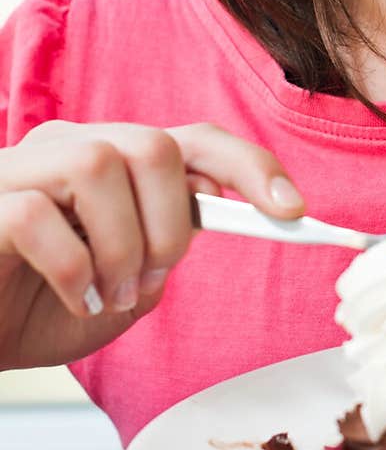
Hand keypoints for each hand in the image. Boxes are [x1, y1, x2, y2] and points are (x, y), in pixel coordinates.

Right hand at [0, 120, 305, 370]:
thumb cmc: (35, 309)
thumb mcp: (119, 292)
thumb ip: (160, 254)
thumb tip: (203, 224)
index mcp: (111, 161)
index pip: (192, 140)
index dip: (249, 167)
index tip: (295, 210)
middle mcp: (70, 146)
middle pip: (155, 145)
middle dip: (172, 224)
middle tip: (149, 282)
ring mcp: (23, 165)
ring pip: (103, 163)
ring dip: (122, 245)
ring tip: (105, 295)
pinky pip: (42, 214)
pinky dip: (72, 266)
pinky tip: (68, 296)